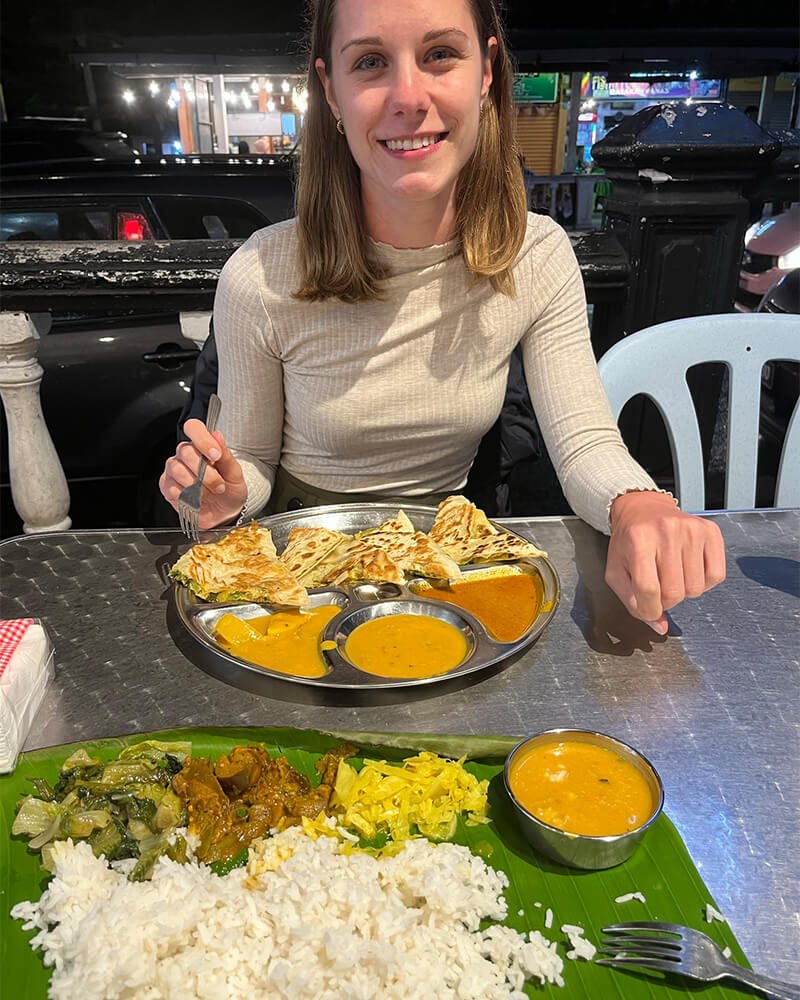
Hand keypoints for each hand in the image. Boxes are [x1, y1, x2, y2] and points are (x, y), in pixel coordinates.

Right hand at [159, 419, 247, 529]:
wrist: (225, 513)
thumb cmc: (229, 491)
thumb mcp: (234, 474)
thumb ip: (226, 455)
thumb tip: (217, 435)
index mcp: (202, 446)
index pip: (193, 427)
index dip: (202, 439)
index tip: (215, 455)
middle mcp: (185, 454)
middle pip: (186, 451)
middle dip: (206, 473)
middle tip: (219, 485)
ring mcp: (173, 470)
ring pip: (178, 470)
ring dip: (198, 487)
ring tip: (209, 493)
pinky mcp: (166, 486)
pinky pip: (171, 488)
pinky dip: (187, 497)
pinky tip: (196, 499)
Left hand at [605, 491, 725, 633]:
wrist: (643, 510)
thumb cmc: (629, 542)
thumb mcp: (617, 571)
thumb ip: (632, 602)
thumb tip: (659, 626)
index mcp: (638, 539)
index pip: (648, 590)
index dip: (648, 610)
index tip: (648, 610)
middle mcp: (666, 531)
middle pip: (674, 592)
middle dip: (665, 601)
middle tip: (658, 587)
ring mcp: (691, 529)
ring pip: (696, 588)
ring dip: (683, 591)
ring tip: (672, 575)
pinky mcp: (710, 531)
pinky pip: (716, 575)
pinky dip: (703, 582)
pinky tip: (689, 571)